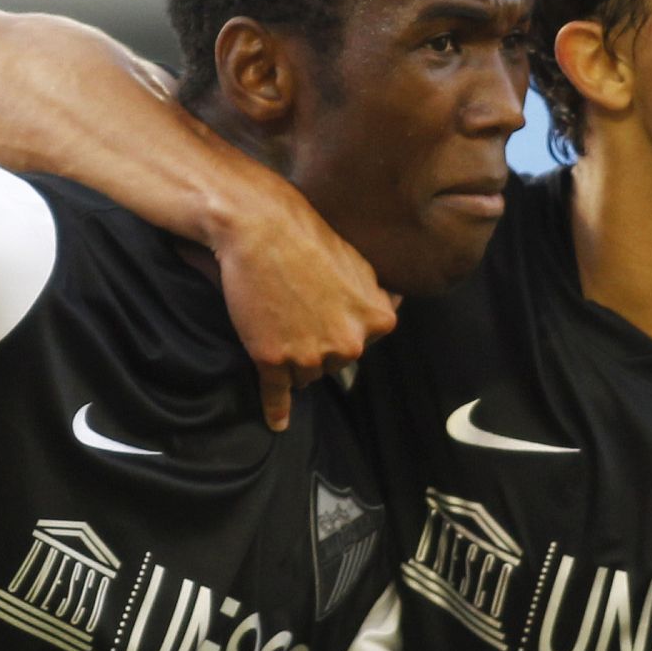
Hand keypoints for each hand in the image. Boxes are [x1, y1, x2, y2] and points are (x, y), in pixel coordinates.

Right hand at [212, 184, 398, 430]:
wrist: (261, 228)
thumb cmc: (308, 240)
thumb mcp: (361, 265)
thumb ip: (376, 299)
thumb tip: (391, 314)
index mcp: (378, 322)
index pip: (361, 345)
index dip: (337, 328)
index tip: (321, 311)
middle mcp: (350, 345)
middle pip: (333, 364)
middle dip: (315, 345)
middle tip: (294, 309)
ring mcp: (311, 355)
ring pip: (304, 375)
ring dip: (291, 358)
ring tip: (276, 320)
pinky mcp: (273, 360)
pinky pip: (278, 395)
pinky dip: (276, 410)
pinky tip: (277, 422)